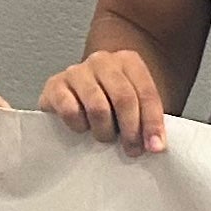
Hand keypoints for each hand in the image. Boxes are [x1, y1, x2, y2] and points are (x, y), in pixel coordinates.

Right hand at [41, 47, 174, 152]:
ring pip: (97, 106)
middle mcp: (103, 61)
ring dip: (104, 130)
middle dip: (131, 130)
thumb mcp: (136, 107)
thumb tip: (155, 145)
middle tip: (132, 150)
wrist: (77, 97)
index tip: (155, 147)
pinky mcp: (54, 85)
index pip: (146, 92)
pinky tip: (82, 128)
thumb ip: (147, 119)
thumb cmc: (112, 105)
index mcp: (128, 61)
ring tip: (105, 138)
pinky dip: (79, 125)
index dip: (153, 122)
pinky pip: (70, 110)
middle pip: (123, 98)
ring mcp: (77, 71)